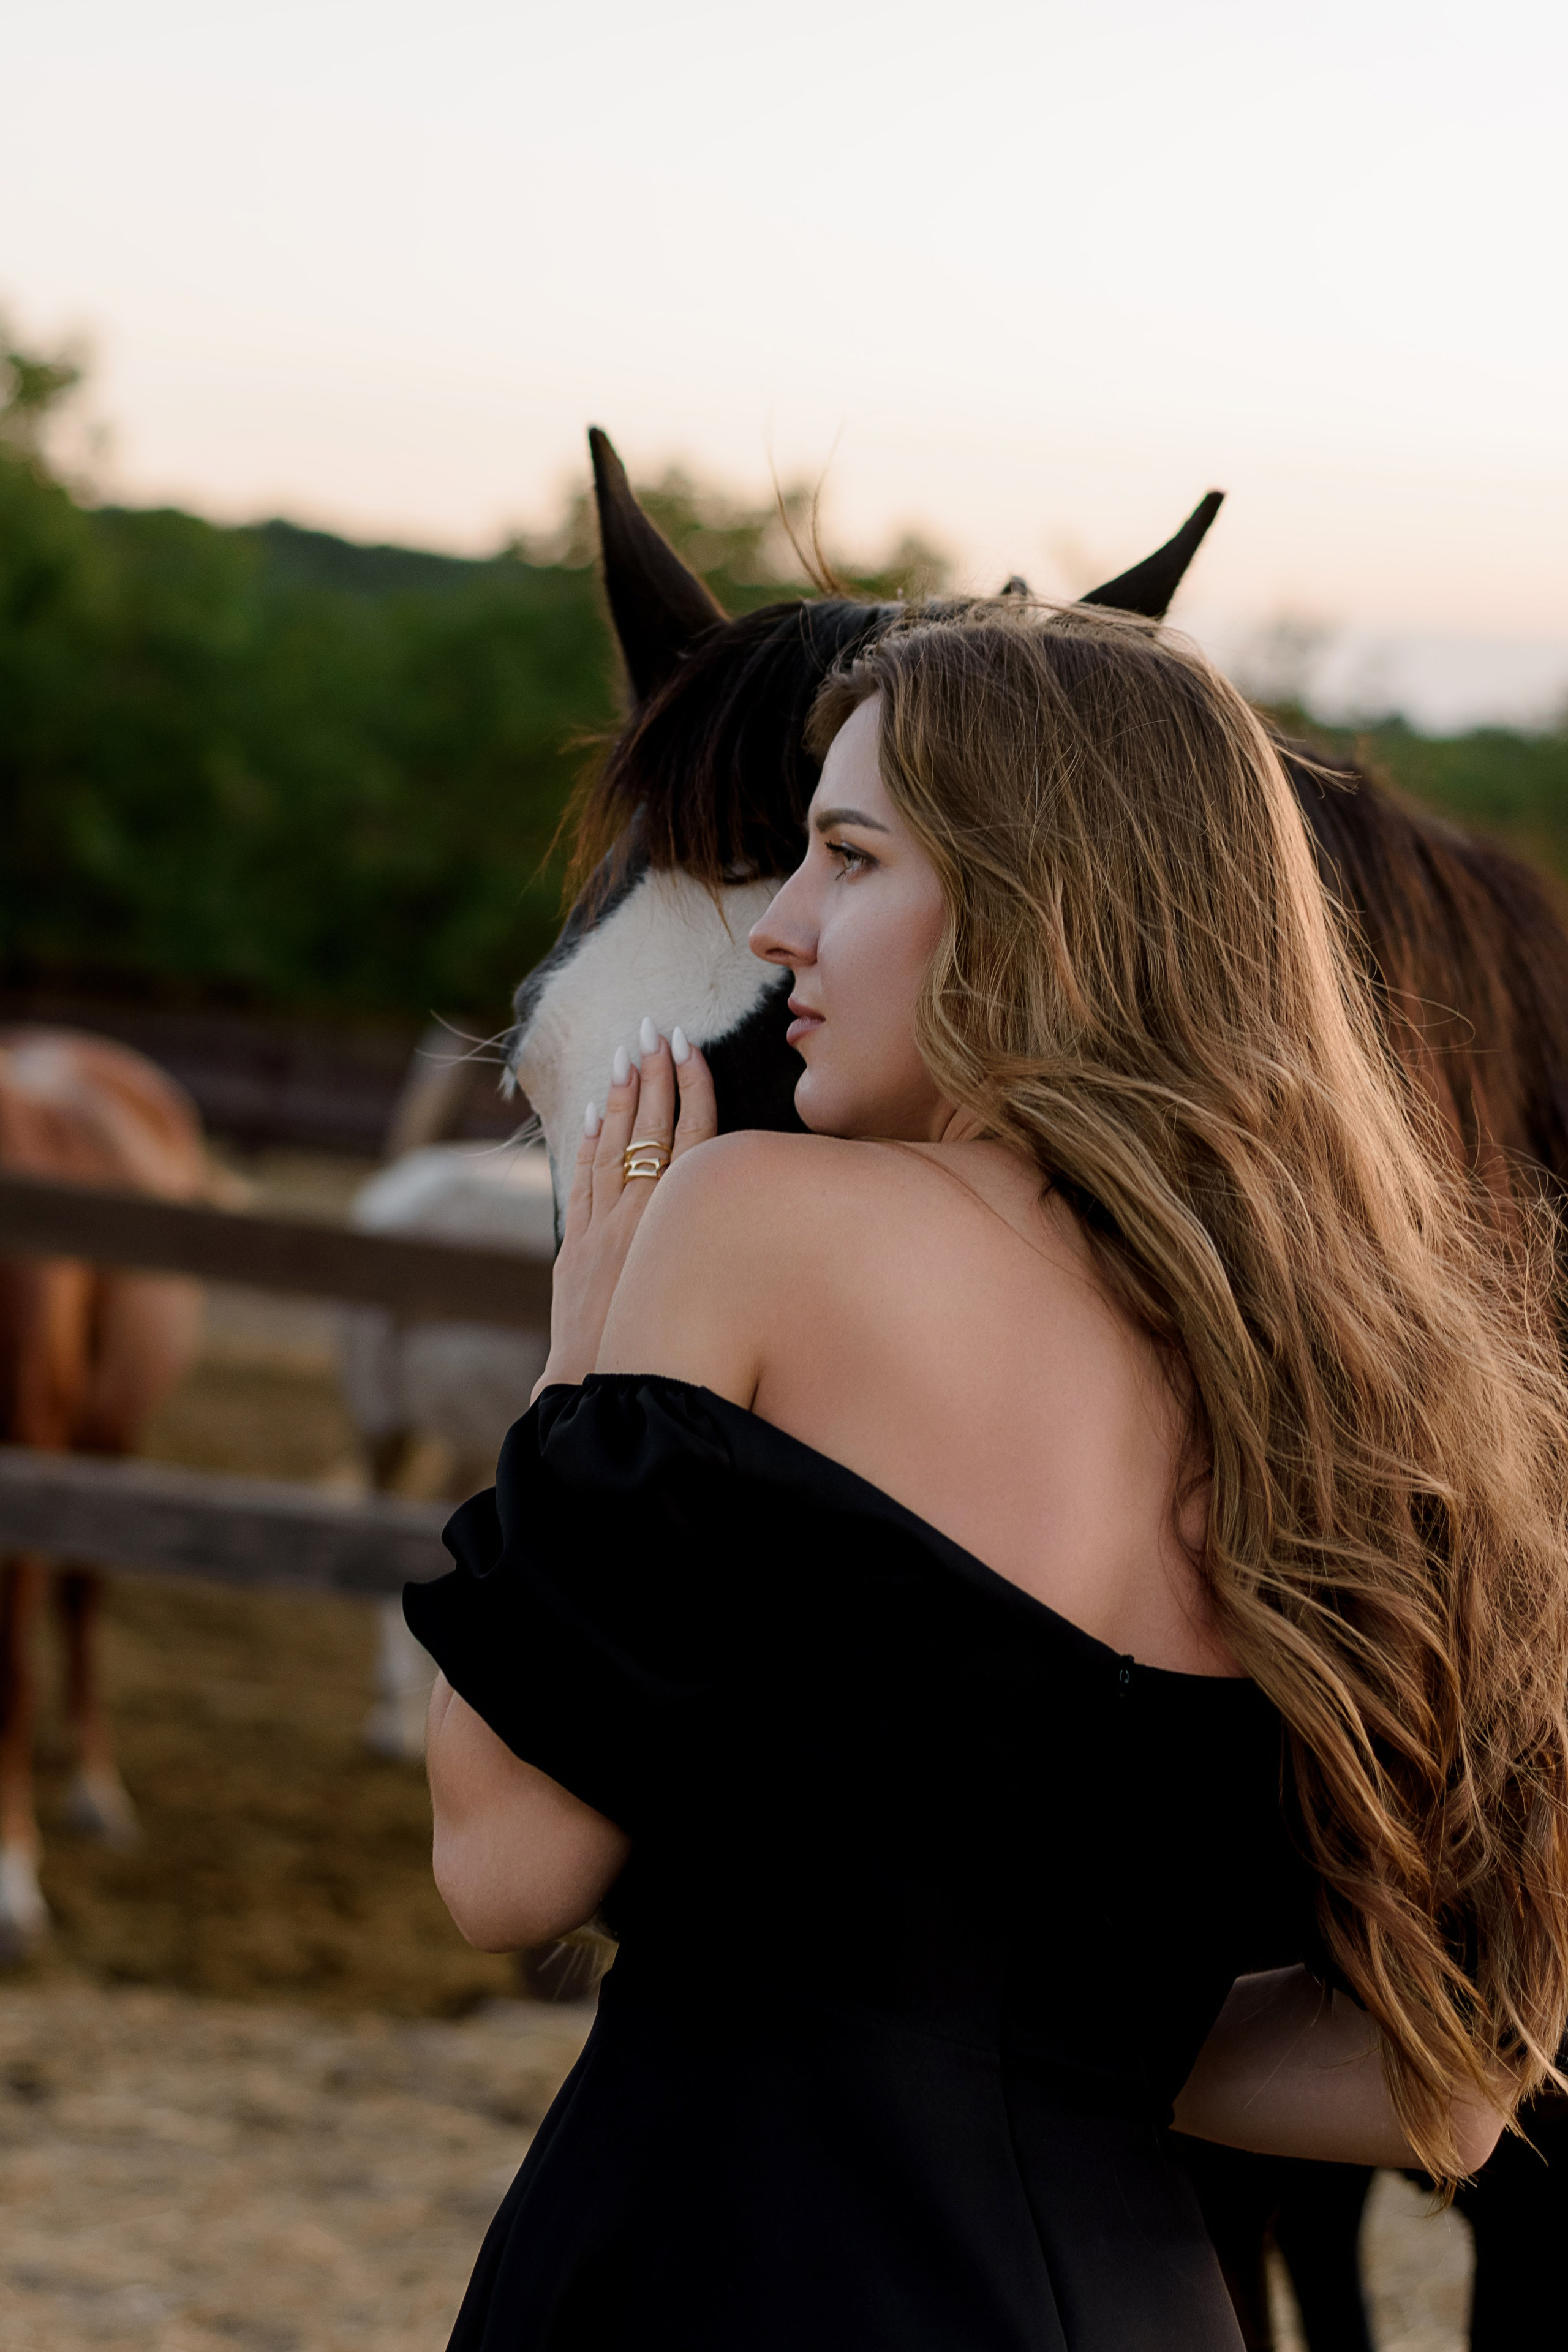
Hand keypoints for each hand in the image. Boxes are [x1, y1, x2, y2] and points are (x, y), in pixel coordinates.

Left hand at [536, 1017, 717, 1392]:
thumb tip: (771, 1214)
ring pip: (614, 1148)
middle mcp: (645, 1216)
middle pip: (652, 1130)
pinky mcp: (578, 1249)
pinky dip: (589, 1144)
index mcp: (683, 1222)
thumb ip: (736, 1248)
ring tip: (627, 1054)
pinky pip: (584, 1182)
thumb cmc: (683, 1352)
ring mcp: (606, 1229)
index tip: (688, 1048)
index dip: (691, 1088)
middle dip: (654, 1076)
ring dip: (621, 1098)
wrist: (613, 1391)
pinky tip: (596, 1113)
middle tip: (654, 1028)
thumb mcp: (720, 1291)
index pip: (692, 1137)